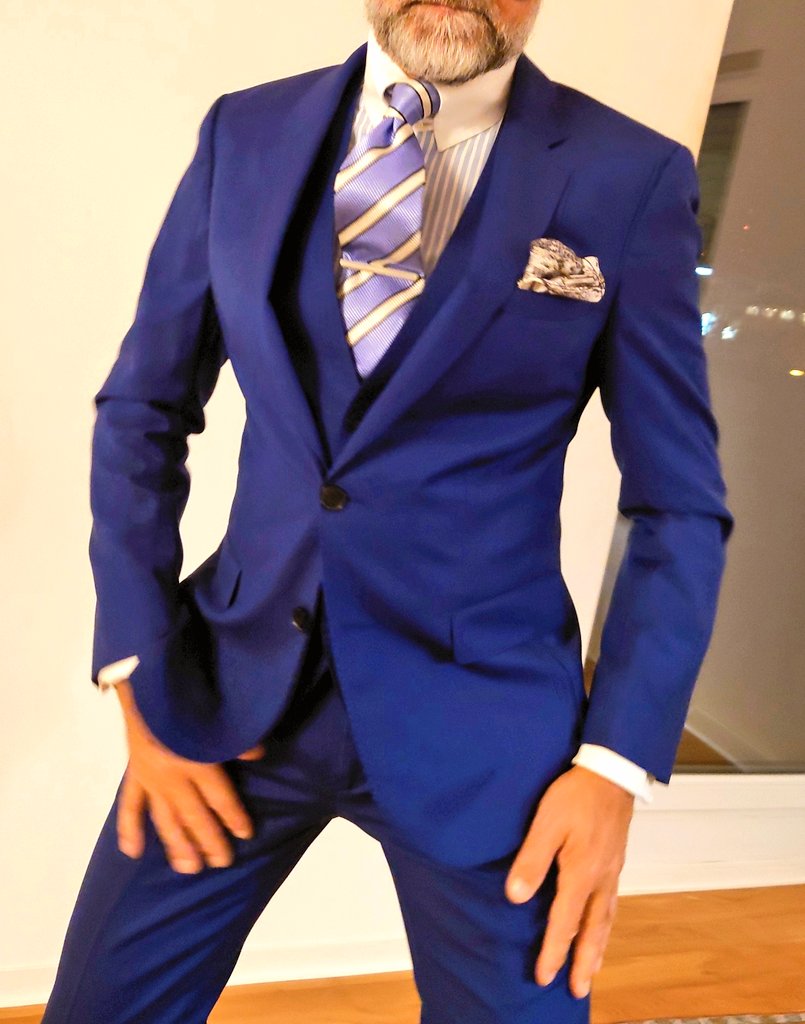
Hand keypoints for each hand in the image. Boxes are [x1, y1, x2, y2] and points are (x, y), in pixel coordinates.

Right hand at [113, 679, 265, 872]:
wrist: (146, 682)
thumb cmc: (188, 697)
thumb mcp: (218, 714)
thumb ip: (239, 738)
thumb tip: (259, 756)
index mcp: (196, 761)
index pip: (219, 798)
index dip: (233, 817)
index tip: (245, 834)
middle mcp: (172, 776)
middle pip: (193, 815)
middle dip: (208, 840)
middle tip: (221, 862)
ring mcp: (149, 778)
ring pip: (164, 819)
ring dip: (176, 844)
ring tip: (187, 868)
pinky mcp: (133, 772)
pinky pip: (130, 805)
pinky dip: (129, 828)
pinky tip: (133, 851)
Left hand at [504, 764, 634, 998]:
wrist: (612, 771)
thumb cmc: (577, 794)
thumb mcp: (547, 823)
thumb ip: (531, 861)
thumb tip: (515, 897)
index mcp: (581, 874)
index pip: (564, 923)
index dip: (553, 951)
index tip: (544, 977)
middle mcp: (600, 879)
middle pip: (592, 931)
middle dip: (583, 962)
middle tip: (576, 989)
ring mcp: (611, 871)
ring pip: (605, 919)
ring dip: (597, 948)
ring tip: (591, 969)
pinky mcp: (615, 860)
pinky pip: (611, 903)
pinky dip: (606, 924)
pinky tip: (601, 924)